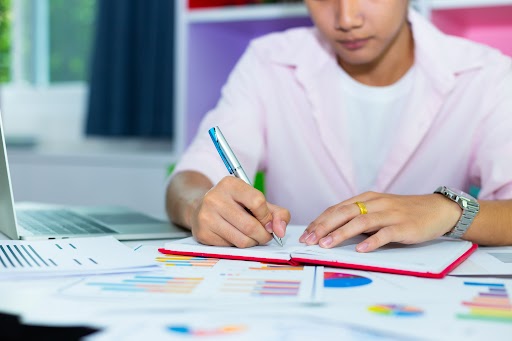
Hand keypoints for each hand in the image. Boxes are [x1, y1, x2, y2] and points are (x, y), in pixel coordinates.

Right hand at [191, 176, 289, 247]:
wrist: (201, 208)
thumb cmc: (234, 204)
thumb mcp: (255, 201)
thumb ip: (276, 213)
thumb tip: (281, 231)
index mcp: (230, 184)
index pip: (257, 202)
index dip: (267, 217)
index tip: (268, 223)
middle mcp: (215, 198)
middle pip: (250, 225)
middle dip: (264, 235)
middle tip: (265, 236)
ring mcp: (206, 216)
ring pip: (242, 240)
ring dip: (253, 242)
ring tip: (252, 237)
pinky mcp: (203, 233)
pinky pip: (230, 247)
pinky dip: (238, 246)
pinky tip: (235, 237)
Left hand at [299, 191, 461, 251]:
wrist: (437, 209)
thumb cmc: (403, 212)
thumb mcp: (378, 210)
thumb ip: (358, 217)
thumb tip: (332, 231)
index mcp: (367, 198)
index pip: (337, 208)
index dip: (320, 221)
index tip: (306, 234)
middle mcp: (376, 203)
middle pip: (344, 213)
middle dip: (324, 227)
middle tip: (309, 240)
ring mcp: (390, 214)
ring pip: (361, 221)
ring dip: (341, 233)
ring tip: (326, 244)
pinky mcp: (404, 226)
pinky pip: (385, 233)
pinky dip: (371, 241)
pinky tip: (360, 249)